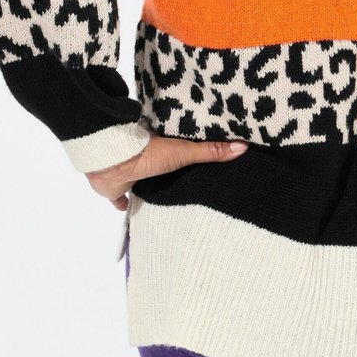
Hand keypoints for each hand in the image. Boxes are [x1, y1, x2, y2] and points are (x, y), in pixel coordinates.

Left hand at [85, 133, 249, 209]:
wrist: (112, 163)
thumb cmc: (149, 153)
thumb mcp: (183, 152)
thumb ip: (210, 151)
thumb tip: (243, 147)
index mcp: (162, 147)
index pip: (177, 151)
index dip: (185, 155)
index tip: (198, 163)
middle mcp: (146, 160)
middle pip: (161, 168)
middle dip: (168, 174)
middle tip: (186, 185)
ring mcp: (130, 175)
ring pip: (143, 182)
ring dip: (149, 187)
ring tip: (166, 199)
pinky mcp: (116, 189)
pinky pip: (122, 198)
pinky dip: (125, 203)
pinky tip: (131, 209)